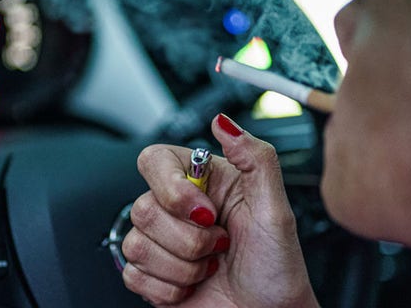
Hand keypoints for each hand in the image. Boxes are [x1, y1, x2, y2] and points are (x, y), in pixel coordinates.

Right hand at [122, 114, 317, 306]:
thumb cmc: (277, 265)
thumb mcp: (276, 208)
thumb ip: (256, 157)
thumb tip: (223, 122)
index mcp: (203, 181)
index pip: (154, 160)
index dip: (172, 188)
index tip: (205, 212)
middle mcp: (178, 208)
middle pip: (142, 208)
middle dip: (188, 239)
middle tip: (219, 245)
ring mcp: (162, 241)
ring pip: (136, 244)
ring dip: (183, 267)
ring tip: (210, 267)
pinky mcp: (152, 273)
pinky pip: (133, 275)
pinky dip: (168, 288)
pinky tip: (193, 285)